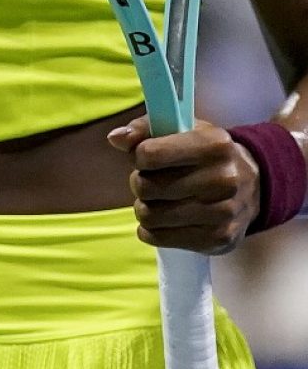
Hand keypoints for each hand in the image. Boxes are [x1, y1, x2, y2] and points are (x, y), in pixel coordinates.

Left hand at [108, 116, 260, 254]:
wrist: (254, 184)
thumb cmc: (204, 152)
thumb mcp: (180, 128)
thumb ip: (143, 129)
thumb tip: (114, 138)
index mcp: (213, 145)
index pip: (150, 154)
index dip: (138, 156)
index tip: (145, 157)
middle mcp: (223, 179)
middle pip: (147, 187)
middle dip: (139, 182)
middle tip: (150, 180)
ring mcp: (224, 213)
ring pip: (151, 215)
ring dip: (144, 207)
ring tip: (157, 200)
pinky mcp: (219, 240)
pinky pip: (161, 238)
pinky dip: (151, 230)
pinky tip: (161, 220)